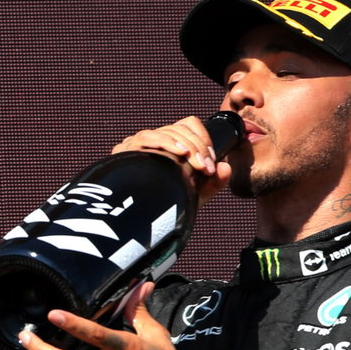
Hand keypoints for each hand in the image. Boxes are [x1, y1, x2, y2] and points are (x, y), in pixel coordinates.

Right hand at [111, 115, 232, 205]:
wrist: (137, 224)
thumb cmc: (164, 209)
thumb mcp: (194, 196)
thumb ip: (213, 183)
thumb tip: (225, 167)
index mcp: (169, 146)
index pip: (188, 126)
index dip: (203, 139)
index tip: (210, 163)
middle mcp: (154, 141)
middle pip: (181, 128)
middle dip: (199, 147)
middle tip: (206, 169)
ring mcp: (138, 144)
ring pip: (167, 131)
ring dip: (187, 146)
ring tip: (196, 165)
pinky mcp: (125, 150)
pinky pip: (148, 137)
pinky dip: (166, 143)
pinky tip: (179, 154)